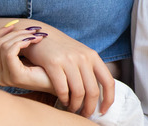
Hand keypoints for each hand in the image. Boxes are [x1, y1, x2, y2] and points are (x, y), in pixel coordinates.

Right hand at [0, 24, 114, 117]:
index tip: (103, 111)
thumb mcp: (79, 54)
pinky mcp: (53, 63)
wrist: (39, 34)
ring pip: (78, 92)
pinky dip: (63, 99)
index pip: (108, 81)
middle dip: (89, 107)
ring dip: (75, 106)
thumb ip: (88, 69)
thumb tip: (97, 92)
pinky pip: (62, 89)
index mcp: (93, 56)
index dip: (108, 99)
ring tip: (72, 109)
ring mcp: (69, 60)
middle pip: (93, 91)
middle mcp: (83, 57)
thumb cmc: (60, 48)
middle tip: (84, 114)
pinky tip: (62, 101)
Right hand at [0, 25, 52, 90]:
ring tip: (35, 35)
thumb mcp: (26, 55)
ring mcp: (5, 78)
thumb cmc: (44, 68)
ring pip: (3, 47)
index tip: (14, 25)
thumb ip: (15, 46)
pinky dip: (21, 42)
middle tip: (31, 30)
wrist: (59, 82)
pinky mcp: (15, 77)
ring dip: (20, 36)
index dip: (0, 33)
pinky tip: (33, 41)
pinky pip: (10, 53)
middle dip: (13, 33)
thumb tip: (8, 26)